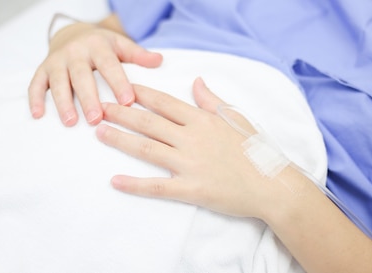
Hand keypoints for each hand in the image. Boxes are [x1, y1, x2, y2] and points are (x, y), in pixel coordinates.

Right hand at [28, 16, 162, 125]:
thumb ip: (138, 55)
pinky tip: (38, 115)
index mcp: (98, 46)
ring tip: (70, 122)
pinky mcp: (42, 69)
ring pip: (58, 82)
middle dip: (88, 97)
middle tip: (97, 119)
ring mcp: (56, 61)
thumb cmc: (102, 47)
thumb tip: (159, 61)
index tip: (128, 101)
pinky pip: (35, 84)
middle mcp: (75, 52)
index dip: (118, 82)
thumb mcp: (121, 45)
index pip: (109, 65)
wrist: (71, 34)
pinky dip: (35, 99)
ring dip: (63, 102)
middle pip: (81, 76)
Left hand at [95, 78, 295, 218]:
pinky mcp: (191, 189)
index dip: (140, 94)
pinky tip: (115, 181)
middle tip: (99, 107)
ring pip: (147, 149)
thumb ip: (212, 100)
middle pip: (149, 122)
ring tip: (99, 133)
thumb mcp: (236, 118)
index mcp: (203, 120)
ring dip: (121, 140)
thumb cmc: (256, 150)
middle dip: (121, 113)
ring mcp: (190, 164)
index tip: (121, 88)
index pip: (164, 103)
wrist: (272, 185)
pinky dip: (135, 184)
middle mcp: (192, 138)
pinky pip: (157, 187)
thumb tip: (196, 81)